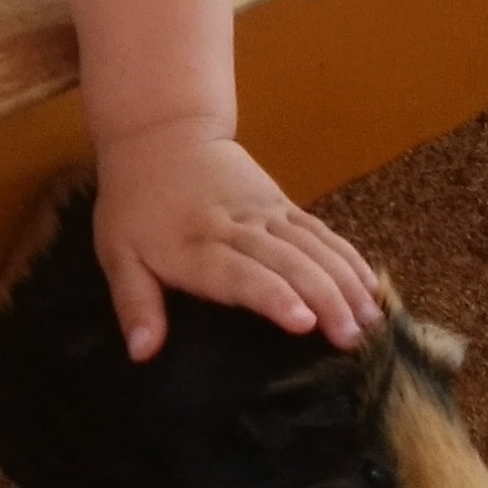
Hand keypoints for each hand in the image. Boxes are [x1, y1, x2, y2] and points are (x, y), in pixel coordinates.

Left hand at [91, 122, 385, 360]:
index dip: (273, 296)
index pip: (240, 274)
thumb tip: (142, 352)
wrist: (160, 135)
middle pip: (289, 262)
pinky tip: (370, 286)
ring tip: (370, 320)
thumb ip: (134, 303)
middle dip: (325, 299)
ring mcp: (265, 213)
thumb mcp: (117, 253)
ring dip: (345, 282)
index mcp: (195, 246)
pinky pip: (321, 232)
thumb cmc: (134, 206)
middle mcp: (237, 228)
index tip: (303, 322)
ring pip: (314, 246)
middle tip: (352, 339)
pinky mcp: (282, 204)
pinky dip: (348, 258)